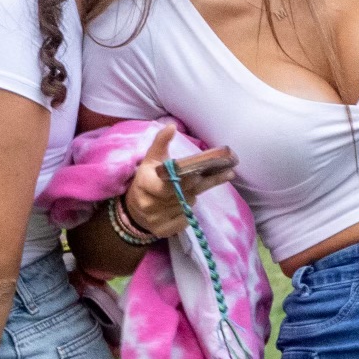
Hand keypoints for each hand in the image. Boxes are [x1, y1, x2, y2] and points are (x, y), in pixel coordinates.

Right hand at [115, 126, 236, 246]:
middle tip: (225, 174)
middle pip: (182, 195)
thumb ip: (161, 142)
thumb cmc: (147, 179)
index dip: (184, 181)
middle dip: (199, 184)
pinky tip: (185, 205)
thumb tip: (171, 126)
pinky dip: (188, 213)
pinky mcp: (162, 232)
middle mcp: (148, 204)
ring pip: (186, 206)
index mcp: (144, 184)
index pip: (167, 185)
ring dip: (193, 196)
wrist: (134, 208)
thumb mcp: (151, 159)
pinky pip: (185, 221)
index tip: (199, 175)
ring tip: (195, 187)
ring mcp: (154, 220)